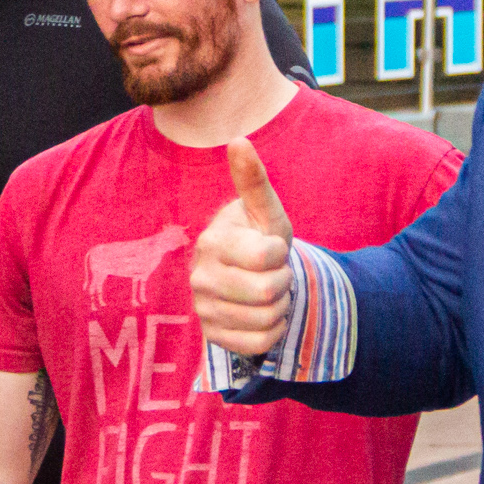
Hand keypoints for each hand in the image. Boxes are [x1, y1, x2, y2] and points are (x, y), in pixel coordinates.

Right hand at [190, 140, 294, 356]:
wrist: (246, 276)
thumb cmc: (258, 237)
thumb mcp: (264, 211)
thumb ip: (253, 180)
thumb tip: (238, 140)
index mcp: (213, 241)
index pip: (269, 256)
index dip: (282, 252)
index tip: (271, 247)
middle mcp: (200, 277)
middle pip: (269, 291)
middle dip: (283, 281)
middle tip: (271, 272)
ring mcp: (203, 309)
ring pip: (268, 318)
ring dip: (279, 306)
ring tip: (266, 292)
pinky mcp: (212, 336)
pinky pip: (260, 343)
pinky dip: (272, 330)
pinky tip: (261, 314)